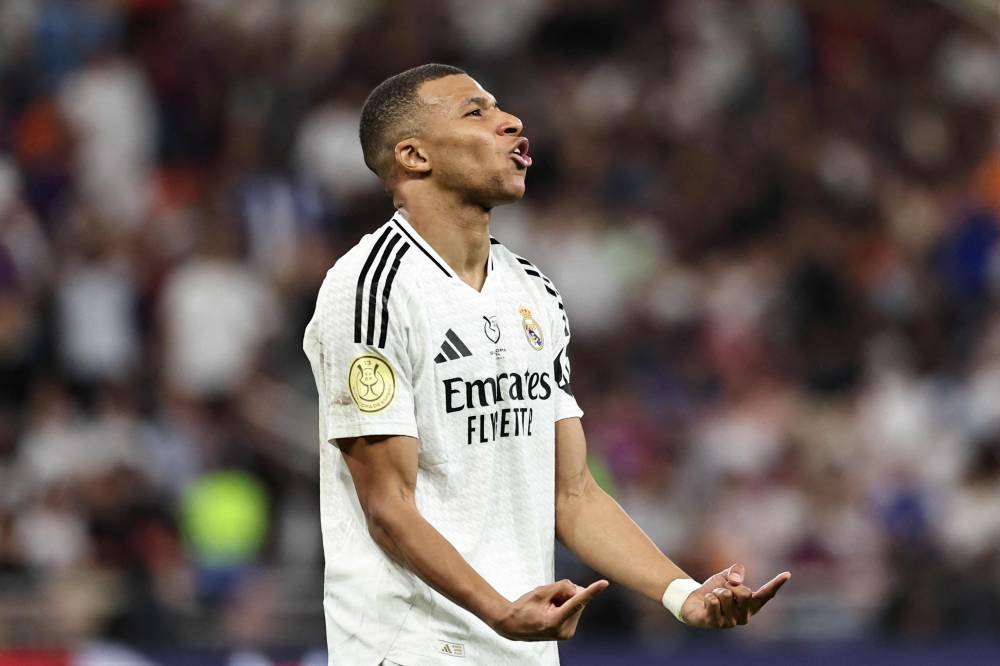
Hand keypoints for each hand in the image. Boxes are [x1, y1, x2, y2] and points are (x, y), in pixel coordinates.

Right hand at [491, 579, 608, 640]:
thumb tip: (579, 589)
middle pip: (577, 600)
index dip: (592, 591)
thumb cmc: (524, 607)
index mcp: (555, 621)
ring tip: (548, 606)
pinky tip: (551, 610)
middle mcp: (564, 630)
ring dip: (566, 599)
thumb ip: (561, 587)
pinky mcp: (568, 632)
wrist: (512, 625)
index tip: (604, 583)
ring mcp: (567, 633)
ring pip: (577, 604)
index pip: (577, 601)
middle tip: (549, 597)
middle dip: (568, 593)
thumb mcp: (540, 591)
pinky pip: (574, 611)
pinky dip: (565, 606)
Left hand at [680, 563, 789, 628]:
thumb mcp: (726, 577)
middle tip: (722, 591)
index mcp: (751, 605)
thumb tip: (737, 581)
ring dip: (716, 591)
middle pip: (745, 593)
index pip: (766, 594)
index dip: (776, 584)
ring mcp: (730, 622)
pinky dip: (707, 596)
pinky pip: (713, 601)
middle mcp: (744, 617)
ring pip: (726, 595)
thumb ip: (736, 573)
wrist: (692, 601)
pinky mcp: (715, 623)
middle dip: (730, 586)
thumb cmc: (714, 590)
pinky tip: (706, 603)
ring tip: (713, 598)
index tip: (787, 573)